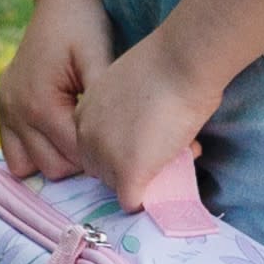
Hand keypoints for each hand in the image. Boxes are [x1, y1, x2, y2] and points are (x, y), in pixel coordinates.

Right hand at [0, 0, 112, 179]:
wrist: (61, 1)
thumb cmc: (85, 27)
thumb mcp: (100, 60)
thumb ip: (103, 103)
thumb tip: (118, 142)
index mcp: (39, 103)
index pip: (74, 155)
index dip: (101, 156)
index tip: (121, 147)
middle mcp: (14, 110)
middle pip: (52, 168)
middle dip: (79, 161)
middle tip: (103, 141)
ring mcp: (4, 109)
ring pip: (27, 167)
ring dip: (54, 160)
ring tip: (78, 138)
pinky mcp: (2, 106)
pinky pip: (14, 151)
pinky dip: (35, 151)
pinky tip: (59, 134)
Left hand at [75, 30, 219, 209]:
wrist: (179, 62)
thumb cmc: (164, 64)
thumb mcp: (128, 88)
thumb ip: (125, 113)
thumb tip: (144, 133)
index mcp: (84, 114)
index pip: (93, 149)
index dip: (121, 149)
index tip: (145, 141)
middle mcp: (86, 137)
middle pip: (101, 171)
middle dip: (130, 167)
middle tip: (162, 152)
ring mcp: (105, 157)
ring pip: (118, 188)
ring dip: (144, 181)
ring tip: (175, 160)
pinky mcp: (128, 173)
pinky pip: (133, 201)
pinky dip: (149, 198)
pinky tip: (169, 182)